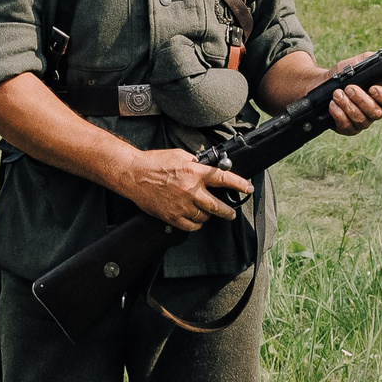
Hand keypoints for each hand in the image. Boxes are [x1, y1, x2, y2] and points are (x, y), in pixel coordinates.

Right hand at [116, 148, 252, 231]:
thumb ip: (196, 163)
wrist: (133, 174)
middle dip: (228, 211)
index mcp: (194, 172)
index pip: (223, 178)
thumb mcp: (179, 155)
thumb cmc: (154, 162)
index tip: (248, 188)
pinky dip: (195, 224)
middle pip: (217, 206)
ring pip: (204, 218)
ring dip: (207, 216)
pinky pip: (191, 226)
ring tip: (204, 212)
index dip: (239, 184)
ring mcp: (181, 205)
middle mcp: (190, 190)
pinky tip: (194, 219)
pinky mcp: (171, 216)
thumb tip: (207, 167)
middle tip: (231, 213)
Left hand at [324, 52, 381, 134]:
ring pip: (361, 119)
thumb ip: (370, 59)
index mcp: (380, 96)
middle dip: (361, 99)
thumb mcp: (355, 63)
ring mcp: (361, 121)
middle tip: (349, 88)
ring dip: (348, 105)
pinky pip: (347, 126)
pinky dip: (339, 114)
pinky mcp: (347, 128)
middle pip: (376, 112)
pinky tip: (332, 105)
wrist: (320, 85)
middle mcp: (373, 111)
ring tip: (336, 94)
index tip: (372, 88)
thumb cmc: (342, 75)